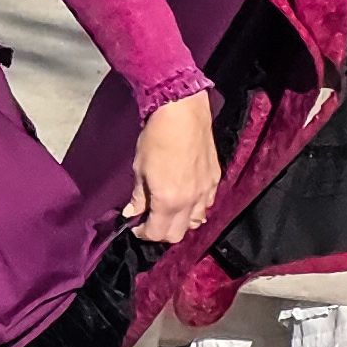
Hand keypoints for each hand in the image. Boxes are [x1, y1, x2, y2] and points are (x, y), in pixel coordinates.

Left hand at [124, 92, 219, 244]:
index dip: (143, 233)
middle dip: (161, 232)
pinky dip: (196, 208)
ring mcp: (206, 191)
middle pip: (177, 234)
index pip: (157, 233)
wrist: (182, 112)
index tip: (135, 225)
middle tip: (150, 220)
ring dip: (180, 222)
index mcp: (169, 201)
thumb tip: (131, 213)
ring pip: (195, 222)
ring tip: (168, 210)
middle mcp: (190, 201)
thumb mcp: (140, 168)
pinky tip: (186, 198)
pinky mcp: (215, 179)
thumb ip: (138, 196)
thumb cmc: (156, 137)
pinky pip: (207, 204)